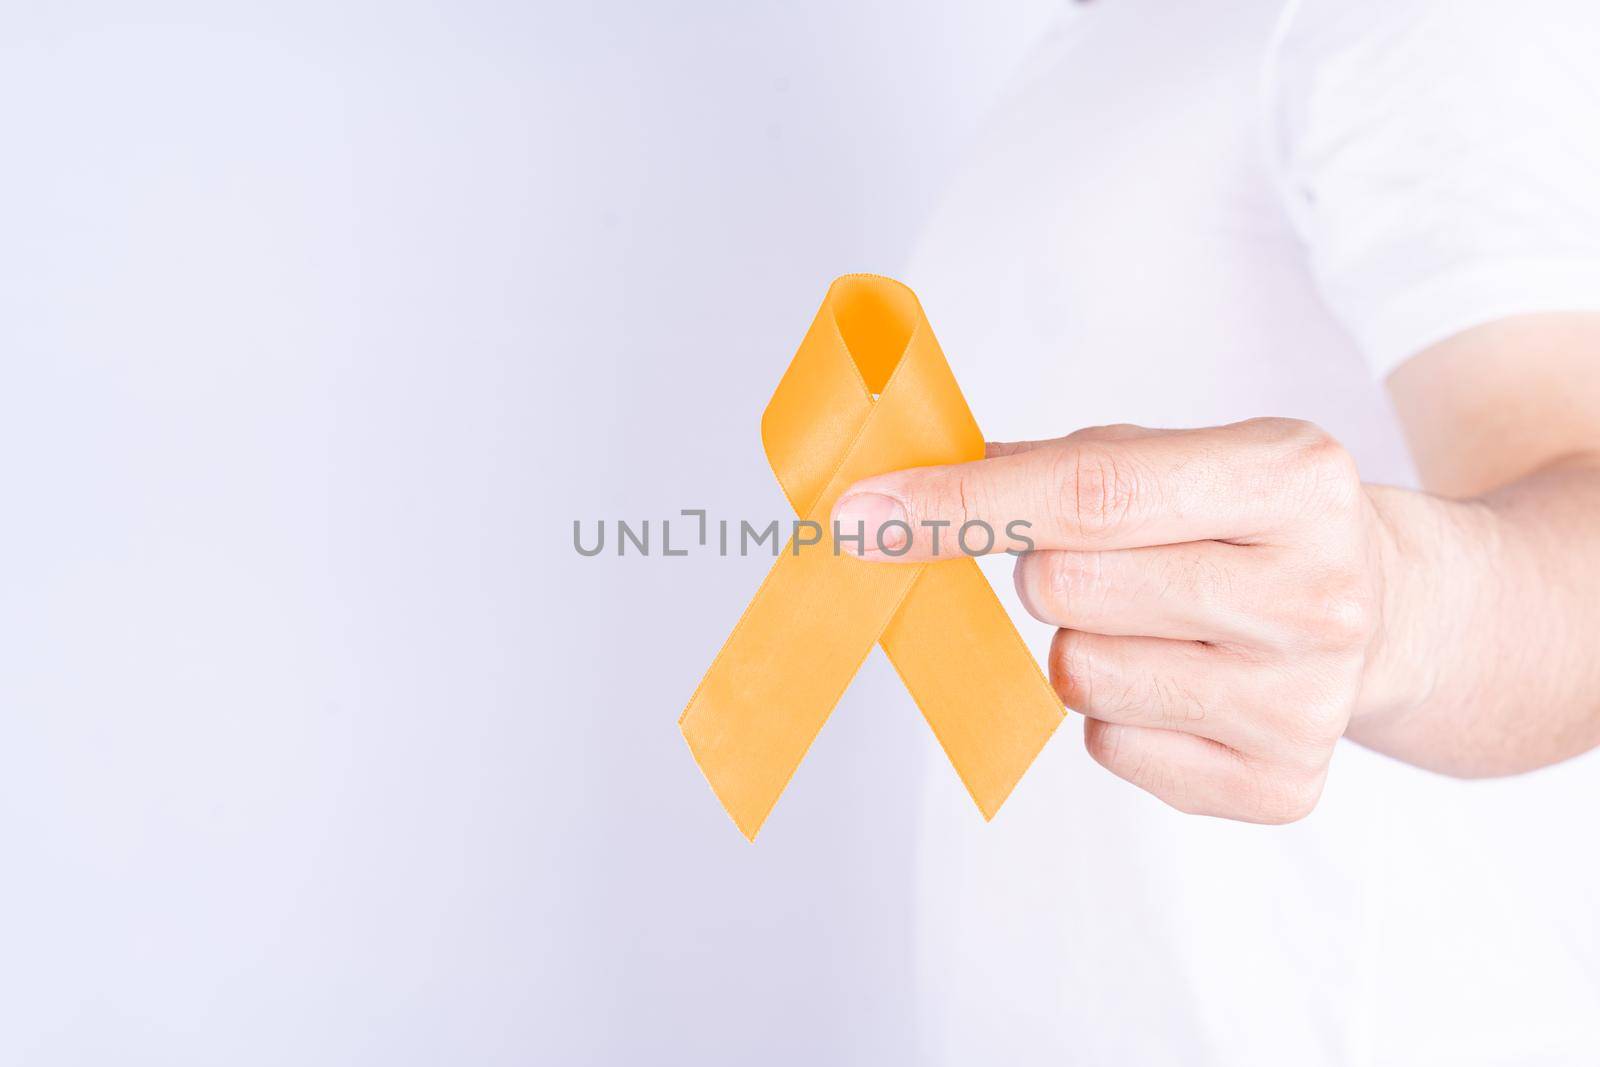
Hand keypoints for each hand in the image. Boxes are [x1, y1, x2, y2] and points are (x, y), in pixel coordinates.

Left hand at [833, 418, 1400, 822]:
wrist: (1391, 609)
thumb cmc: (1253, 521)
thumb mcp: (1182, 455)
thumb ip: (1051, 466)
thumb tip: (896, 495)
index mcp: (1296, 480)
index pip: (1088, 494)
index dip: (959, 506)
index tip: (862, 518)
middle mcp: (1316, 594)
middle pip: (1067, 589)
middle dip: (1046, 572)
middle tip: (1103, 563)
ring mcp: (1304, 702)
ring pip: (1075, 676)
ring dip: (1079, 644)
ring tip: (1155, 621)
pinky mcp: (1282, 786)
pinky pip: (1108, 748)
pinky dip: (1115, 713)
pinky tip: (1180, 679)